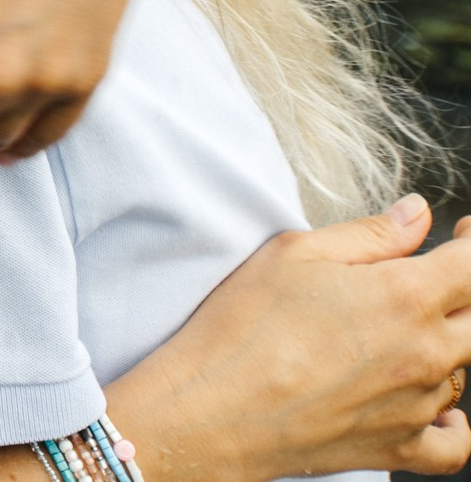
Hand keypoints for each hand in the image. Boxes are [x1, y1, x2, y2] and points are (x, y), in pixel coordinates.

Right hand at [108, 196, 470, 480]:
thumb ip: (369, 233)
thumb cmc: (245, 327)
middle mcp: (426, 352)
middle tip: (429, 278)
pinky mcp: (402, 446)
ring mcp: (419, 404)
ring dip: (443, 344)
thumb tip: (417, 215)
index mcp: (405, 296)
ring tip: (395, 334)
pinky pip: (455, 440)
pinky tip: (430, 404)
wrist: (216, 409)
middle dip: (461, 289)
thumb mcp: (295, 253)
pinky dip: (452, 422)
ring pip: (462, 366)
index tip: (460, 231)